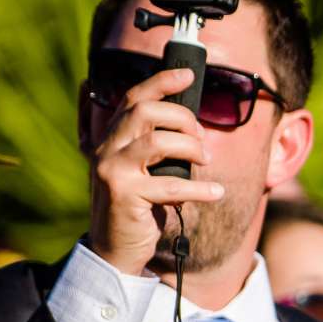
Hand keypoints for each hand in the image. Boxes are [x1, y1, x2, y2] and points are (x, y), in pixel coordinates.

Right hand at [86, 66, 224, 275]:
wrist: (116, 247)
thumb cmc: (139, 206)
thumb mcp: (147, 170)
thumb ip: (159, 148)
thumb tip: (195, 128)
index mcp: (113, 138)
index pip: (134, 99)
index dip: (161, 82)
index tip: (188, 74)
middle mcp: (106, 148)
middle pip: (145, 112)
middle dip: (182, 118)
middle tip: (201, 139)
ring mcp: (111, 170)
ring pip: (156, 141)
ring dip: (190, 148)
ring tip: (206, 161)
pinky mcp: (123, 194)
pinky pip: (170, 184)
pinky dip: (199, 188)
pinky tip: (216, 192)